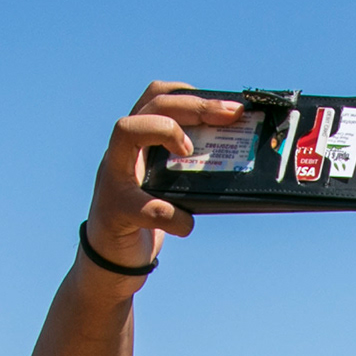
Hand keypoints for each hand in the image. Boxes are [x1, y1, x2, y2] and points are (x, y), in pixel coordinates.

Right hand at [83, 82, 246, 273]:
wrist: (114, 261)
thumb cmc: (150, 218)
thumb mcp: (172, 190)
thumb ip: (192, 173)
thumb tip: (242, 164)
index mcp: (139, 143)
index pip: (157, 98)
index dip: (189, 95)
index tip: (227, 105)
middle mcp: (121, 152)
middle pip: (150, 106)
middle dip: (193, 106)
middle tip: (230, 116)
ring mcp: (113, 177)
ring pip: (126, 132)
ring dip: (164, 131)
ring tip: (189, 150)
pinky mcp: (115, 211)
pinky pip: (145, 207)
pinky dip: (172, 216)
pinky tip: (188, 223)